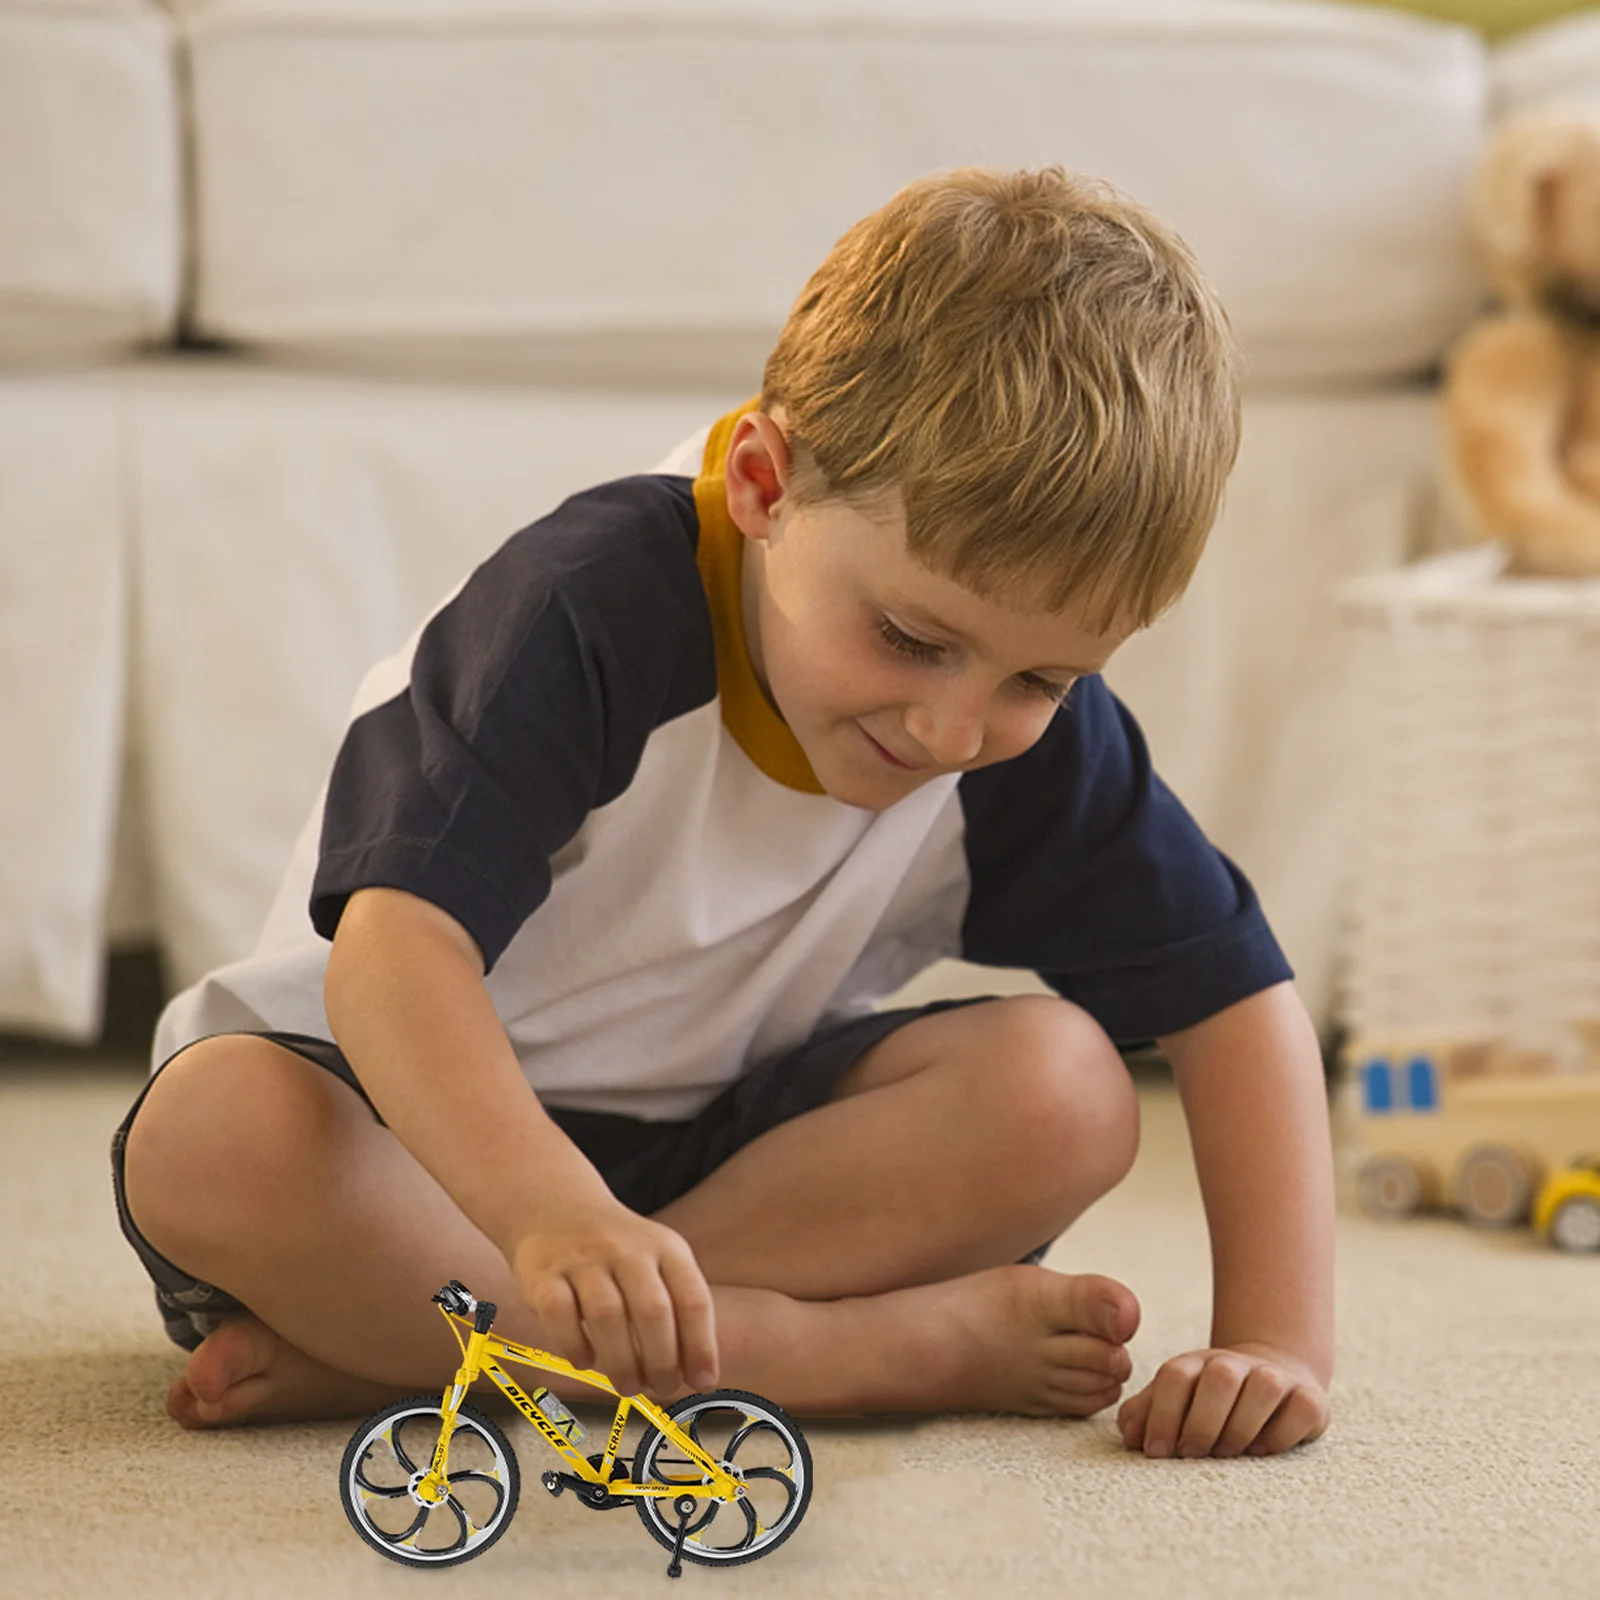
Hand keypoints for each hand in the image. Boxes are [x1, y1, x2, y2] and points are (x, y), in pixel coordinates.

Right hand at [508, 1200, 718, 1400]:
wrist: (556, 1208)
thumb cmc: (616, 1251)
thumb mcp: (656, 1262)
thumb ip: (676, 1309)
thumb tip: (696, 1373)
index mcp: (665, 1248)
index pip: (693, 1299)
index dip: (700, 1346)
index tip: (703, 1381)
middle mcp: (627, 1249)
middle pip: (652, 1311)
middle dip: (661, 1361)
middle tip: (661, 1389)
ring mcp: (584, 1259)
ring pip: (608, 1316)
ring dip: (622, 1362)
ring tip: (628, 1385)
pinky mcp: (544, 1273)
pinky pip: (560, 1315)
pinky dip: (575, 1346)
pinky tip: (585, 1361)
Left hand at [1116, 1341, 1328, 1458]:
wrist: (1272, 1379)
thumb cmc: (1212, 1403)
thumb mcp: (1176, 1402)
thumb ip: (1145, 1415)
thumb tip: (1132, 1437)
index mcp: (1197, 1364)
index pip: (1175, 1376)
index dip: (1161, 1415)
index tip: (1156, 1452)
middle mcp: (1236, 1364)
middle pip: (1220, 1378)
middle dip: (1201, 1422)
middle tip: (1192, 1454)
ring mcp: (1275, 1377)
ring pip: (1263, 1388)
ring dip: (1240, 1427)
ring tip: (1226, 1454)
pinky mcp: (1309, 1398)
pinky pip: (1299, 1411)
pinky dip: (1279, 1435)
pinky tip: (1261, 1452)